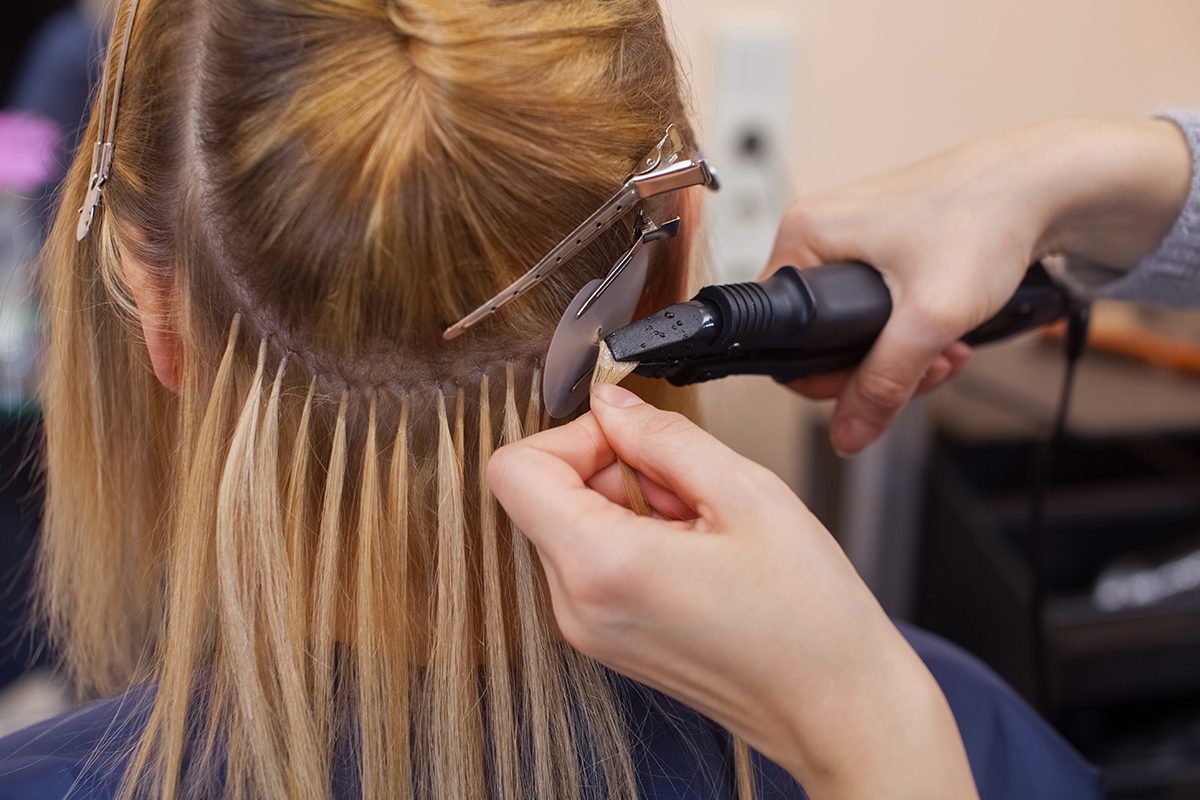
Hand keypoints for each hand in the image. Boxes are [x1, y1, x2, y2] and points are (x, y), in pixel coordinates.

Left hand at [489, 384, 977, 799]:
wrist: (837, 710)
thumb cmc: (809, 618)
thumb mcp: (747, 494)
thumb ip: (664, 435)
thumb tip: (613, 404)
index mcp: (600, 566)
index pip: (514, 469)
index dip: (571, 435)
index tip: (630, 436)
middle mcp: (576, 606)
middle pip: (543, 495)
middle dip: (611, 469)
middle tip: (686, 486)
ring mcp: (587, 630)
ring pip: (569, 525)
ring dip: (628, 503)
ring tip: (701, 525)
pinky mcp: (607, 640)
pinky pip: (592, 562)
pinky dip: (633, 539)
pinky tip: (695, 551)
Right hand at [768, 118, 1191, 454]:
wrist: (1047, 184)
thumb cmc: (987, 217)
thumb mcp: (929, 317)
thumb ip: (882, 383)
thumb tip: (846, 435)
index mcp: (804, 235)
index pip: (781, 334)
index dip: (826, 376)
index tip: (874, 384)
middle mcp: (820, 231)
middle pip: (819, 336)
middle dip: (876, 367)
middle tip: (924, 369)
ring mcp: (852, 236)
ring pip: (853, 326)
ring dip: (902, 353)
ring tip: (947, 351)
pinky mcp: (885, 242)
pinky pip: (879, 306)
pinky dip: (913, 329)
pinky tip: (949, 332)